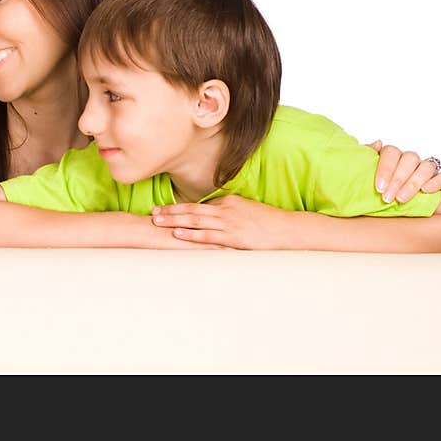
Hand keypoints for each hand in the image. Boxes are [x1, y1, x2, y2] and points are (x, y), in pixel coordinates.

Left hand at [152, 195, 294, 249]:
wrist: (288, 230)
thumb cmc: (268, 223)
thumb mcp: (246, 211)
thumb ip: (228, 212)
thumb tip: (213, 216)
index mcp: (227, 202)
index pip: (198, 206)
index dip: (178, 208)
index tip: (161, 209)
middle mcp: (225, 210)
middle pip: (192, 210)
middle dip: (170, 212)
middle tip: (152, 213)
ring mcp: (229, 223)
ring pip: (196, 221)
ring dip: (175, 221)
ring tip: (158, 222)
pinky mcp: (234, 237)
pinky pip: (209, 236)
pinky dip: (193, 235)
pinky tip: (179, 235)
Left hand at [367, 140, 440, 202]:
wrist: (394, 202)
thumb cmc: (380, 187)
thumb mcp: (367, 173)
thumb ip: (368, 156)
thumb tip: (377, 143)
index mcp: (393, 155)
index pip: (391, 152)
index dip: (385, 169)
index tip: (379, 187)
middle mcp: (410, 159)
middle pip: (409, 160)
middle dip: (398, 180)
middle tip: (388, 197)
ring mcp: (426, 169)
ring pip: (425, 168)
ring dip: (413, 183)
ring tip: (401, 198)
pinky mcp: (440, 180)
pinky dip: (436, 183)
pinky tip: (425, 190)